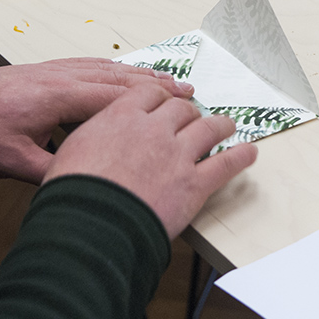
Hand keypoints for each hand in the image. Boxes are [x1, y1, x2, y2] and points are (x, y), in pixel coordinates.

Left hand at [0, 59, 196, 183]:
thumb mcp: (13, 161)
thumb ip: (52, 172)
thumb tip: (85, 186)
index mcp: (55, 97)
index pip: (113, 98)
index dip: (151, 103)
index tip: (181, 108)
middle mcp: (61, 77)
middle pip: (120, 79)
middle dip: (158, 86)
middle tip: (192, 94)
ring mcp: (57, 70)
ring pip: (110, 70)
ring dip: (144, 75)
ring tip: (175, 82)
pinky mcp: (51, 71)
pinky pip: (95, 67)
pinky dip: (121, 70)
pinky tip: (135, 75)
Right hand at [46, 84, 256, 238]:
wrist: (90, 224)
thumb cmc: (72, 194)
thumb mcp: (69, 153)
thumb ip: (91, 140)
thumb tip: (91, 145)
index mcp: (120, 117)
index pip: (148, 94)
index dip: (159, 97)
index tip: (164, 101)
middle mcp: (153, 130)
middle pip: (181, 109)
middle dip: (188, 112)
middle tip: (192, 118)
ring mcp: (177, 155)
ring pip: (209, 128)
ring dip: (221, 125)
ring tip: (227, 125)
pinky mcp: (194, 185)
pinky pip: (225, 164)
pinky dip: (241, 157)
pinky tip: (249, 153)